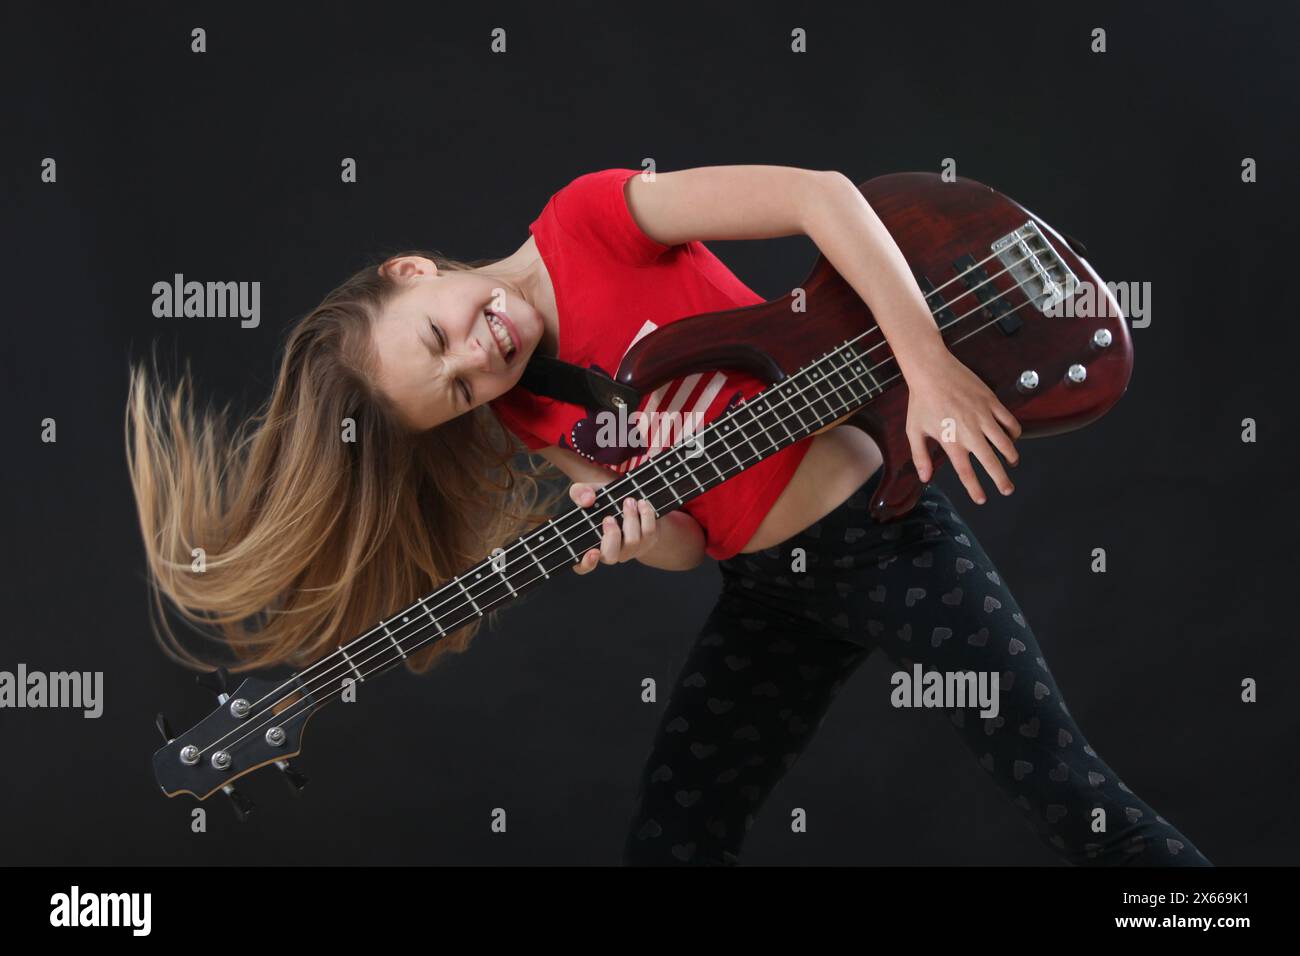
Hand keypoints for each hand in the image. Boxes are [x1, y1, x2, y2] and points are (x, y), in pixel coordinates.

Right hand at [569, 480, 658, 573]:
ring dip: (630, 519)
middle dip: (612, 536)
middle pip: (610, 557)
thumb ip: (580, 493)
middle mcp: (609, 553)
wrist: (630, 501)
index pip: (582, 566)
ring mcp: (629, 550)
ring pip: (632, 542)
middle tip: (609, 518)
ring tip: (628, 501)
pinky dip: (646, 516)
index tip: (593, 552)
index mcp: (590, 546)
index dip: (586, 564)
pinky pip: (649, 533)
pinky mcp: (647, 542)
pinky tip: (641, 503)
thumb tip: (587, 500)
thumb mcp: (589, 493)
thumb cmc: (603, 501)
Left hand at [903, 350, 1022, 504]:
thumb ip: (920, 456)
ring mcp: (984, 417)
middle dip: (1001, 480)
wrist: (932, 370)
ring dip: (1011, 456)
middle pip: (991, 462)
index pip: (966, 472)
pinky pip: (1010, 422)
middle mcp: (970, 432)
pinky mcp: (992, 402)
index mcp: (951, 441)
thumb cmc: (921, 401)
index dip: (975, 488)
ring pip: (1006, 443)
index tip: (982, 499)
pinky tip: (1011, 437)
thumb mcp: (914, 431)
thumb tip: (925, 478)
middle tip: (1007, 490)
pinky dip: (1013, 432)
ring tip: (1012, 463)